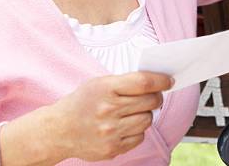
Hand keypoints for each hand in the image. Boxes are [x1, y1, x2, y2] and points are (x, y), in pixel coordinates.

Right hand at [48, 71, 172, 161]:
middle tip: (152, 96)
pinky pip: (140, 137)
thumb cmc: (82, 102)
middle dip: (156, 97)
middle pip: (150, 101)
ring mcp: (111, 131)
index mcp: (106, 88)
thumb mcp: (98, 83)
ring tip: (133, 112)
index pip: (143, 82)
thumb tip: (155, 82)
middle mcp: (108, 110)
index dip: (161, 81)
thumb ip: (124, 82)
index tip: (169, 80)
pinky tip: (125, 125)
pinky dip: (137, 131)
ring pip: (148, 120)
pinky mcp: (113, 148)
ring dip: (145, 114)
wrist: (59, 130)